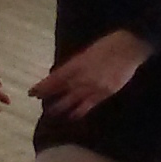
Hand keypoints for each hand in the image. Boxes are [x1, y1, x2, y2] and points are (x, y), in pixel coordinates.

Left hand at [27, 29, 151, 120]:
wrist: (129, 48)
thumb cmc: (107, 45)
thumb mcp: (86, 53)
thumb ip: (74, 65)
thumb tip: (61, 75)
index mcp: (76, 64)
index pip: (55, 79)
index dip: (43, 87)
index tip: (31, 93)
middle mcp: (83, 77)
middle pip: (62, 91)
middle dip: (50, 99)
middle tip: (40, 104)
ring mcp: (94, 86)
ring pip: (73, 100)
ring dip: (62, 107)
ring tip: (52, 114)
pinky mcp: (105, 93)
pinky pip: (89, 105)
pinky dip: (80, 111)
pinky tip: (73, 116)